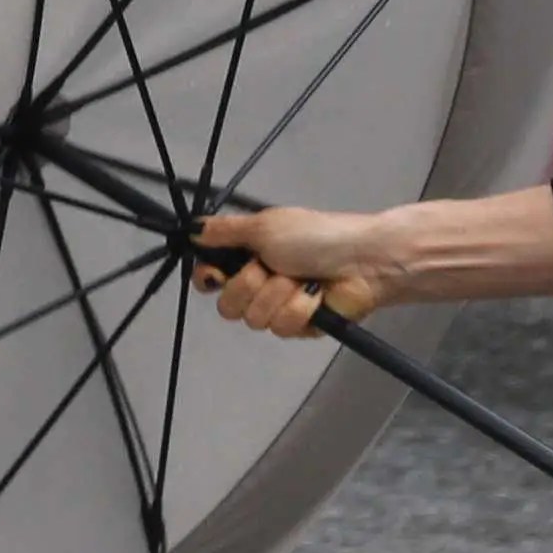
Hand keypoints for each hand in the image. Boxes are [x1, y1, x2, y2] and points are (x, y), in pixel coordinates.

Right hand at [192, 206, 397, 337]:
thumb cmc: (314, 236)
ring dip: (279, 295)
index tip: (215, 275)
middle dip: (250, 286)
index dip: (208, 278)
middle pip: (228, 304)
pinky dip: (300, 308)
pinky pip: (283, 327)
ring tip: (301, 279)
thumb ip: (224, 231)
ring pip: (255, 318)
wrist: (362, 261)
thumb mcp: (265, 225)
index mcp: (248, 254)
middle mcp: (259, 281)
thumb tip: (190, 229)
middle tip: (270, 268)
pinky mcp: (299, 326)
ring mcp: (278, 306)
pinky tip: (316, 296)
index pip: (209, 276)